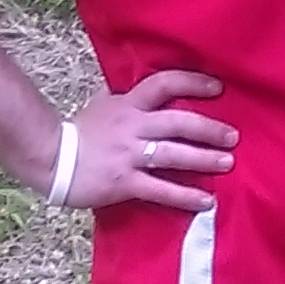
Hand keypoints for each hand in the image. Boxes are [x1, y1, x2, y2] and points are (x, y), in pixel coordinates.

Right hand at [57, 70, 236, 211]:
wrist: (52, 159)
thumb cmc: (78, 134)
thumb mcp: (103, 107)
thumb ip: (126, 100)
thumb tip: (144, 91)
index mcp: (128, 105)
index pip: (163, 84)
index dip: (192, 82)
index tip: (217, 86)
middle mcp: (132, 126)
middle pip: (178, 122)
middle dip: (209, 128)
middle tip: (232, 136)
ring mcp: (129, 154)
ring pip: (173, 154)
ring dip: (204, 159)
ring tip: (227, 163)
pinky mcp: (125, 182)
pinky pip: (161, 189)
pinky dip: (186, 195)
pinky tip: (206, 201)